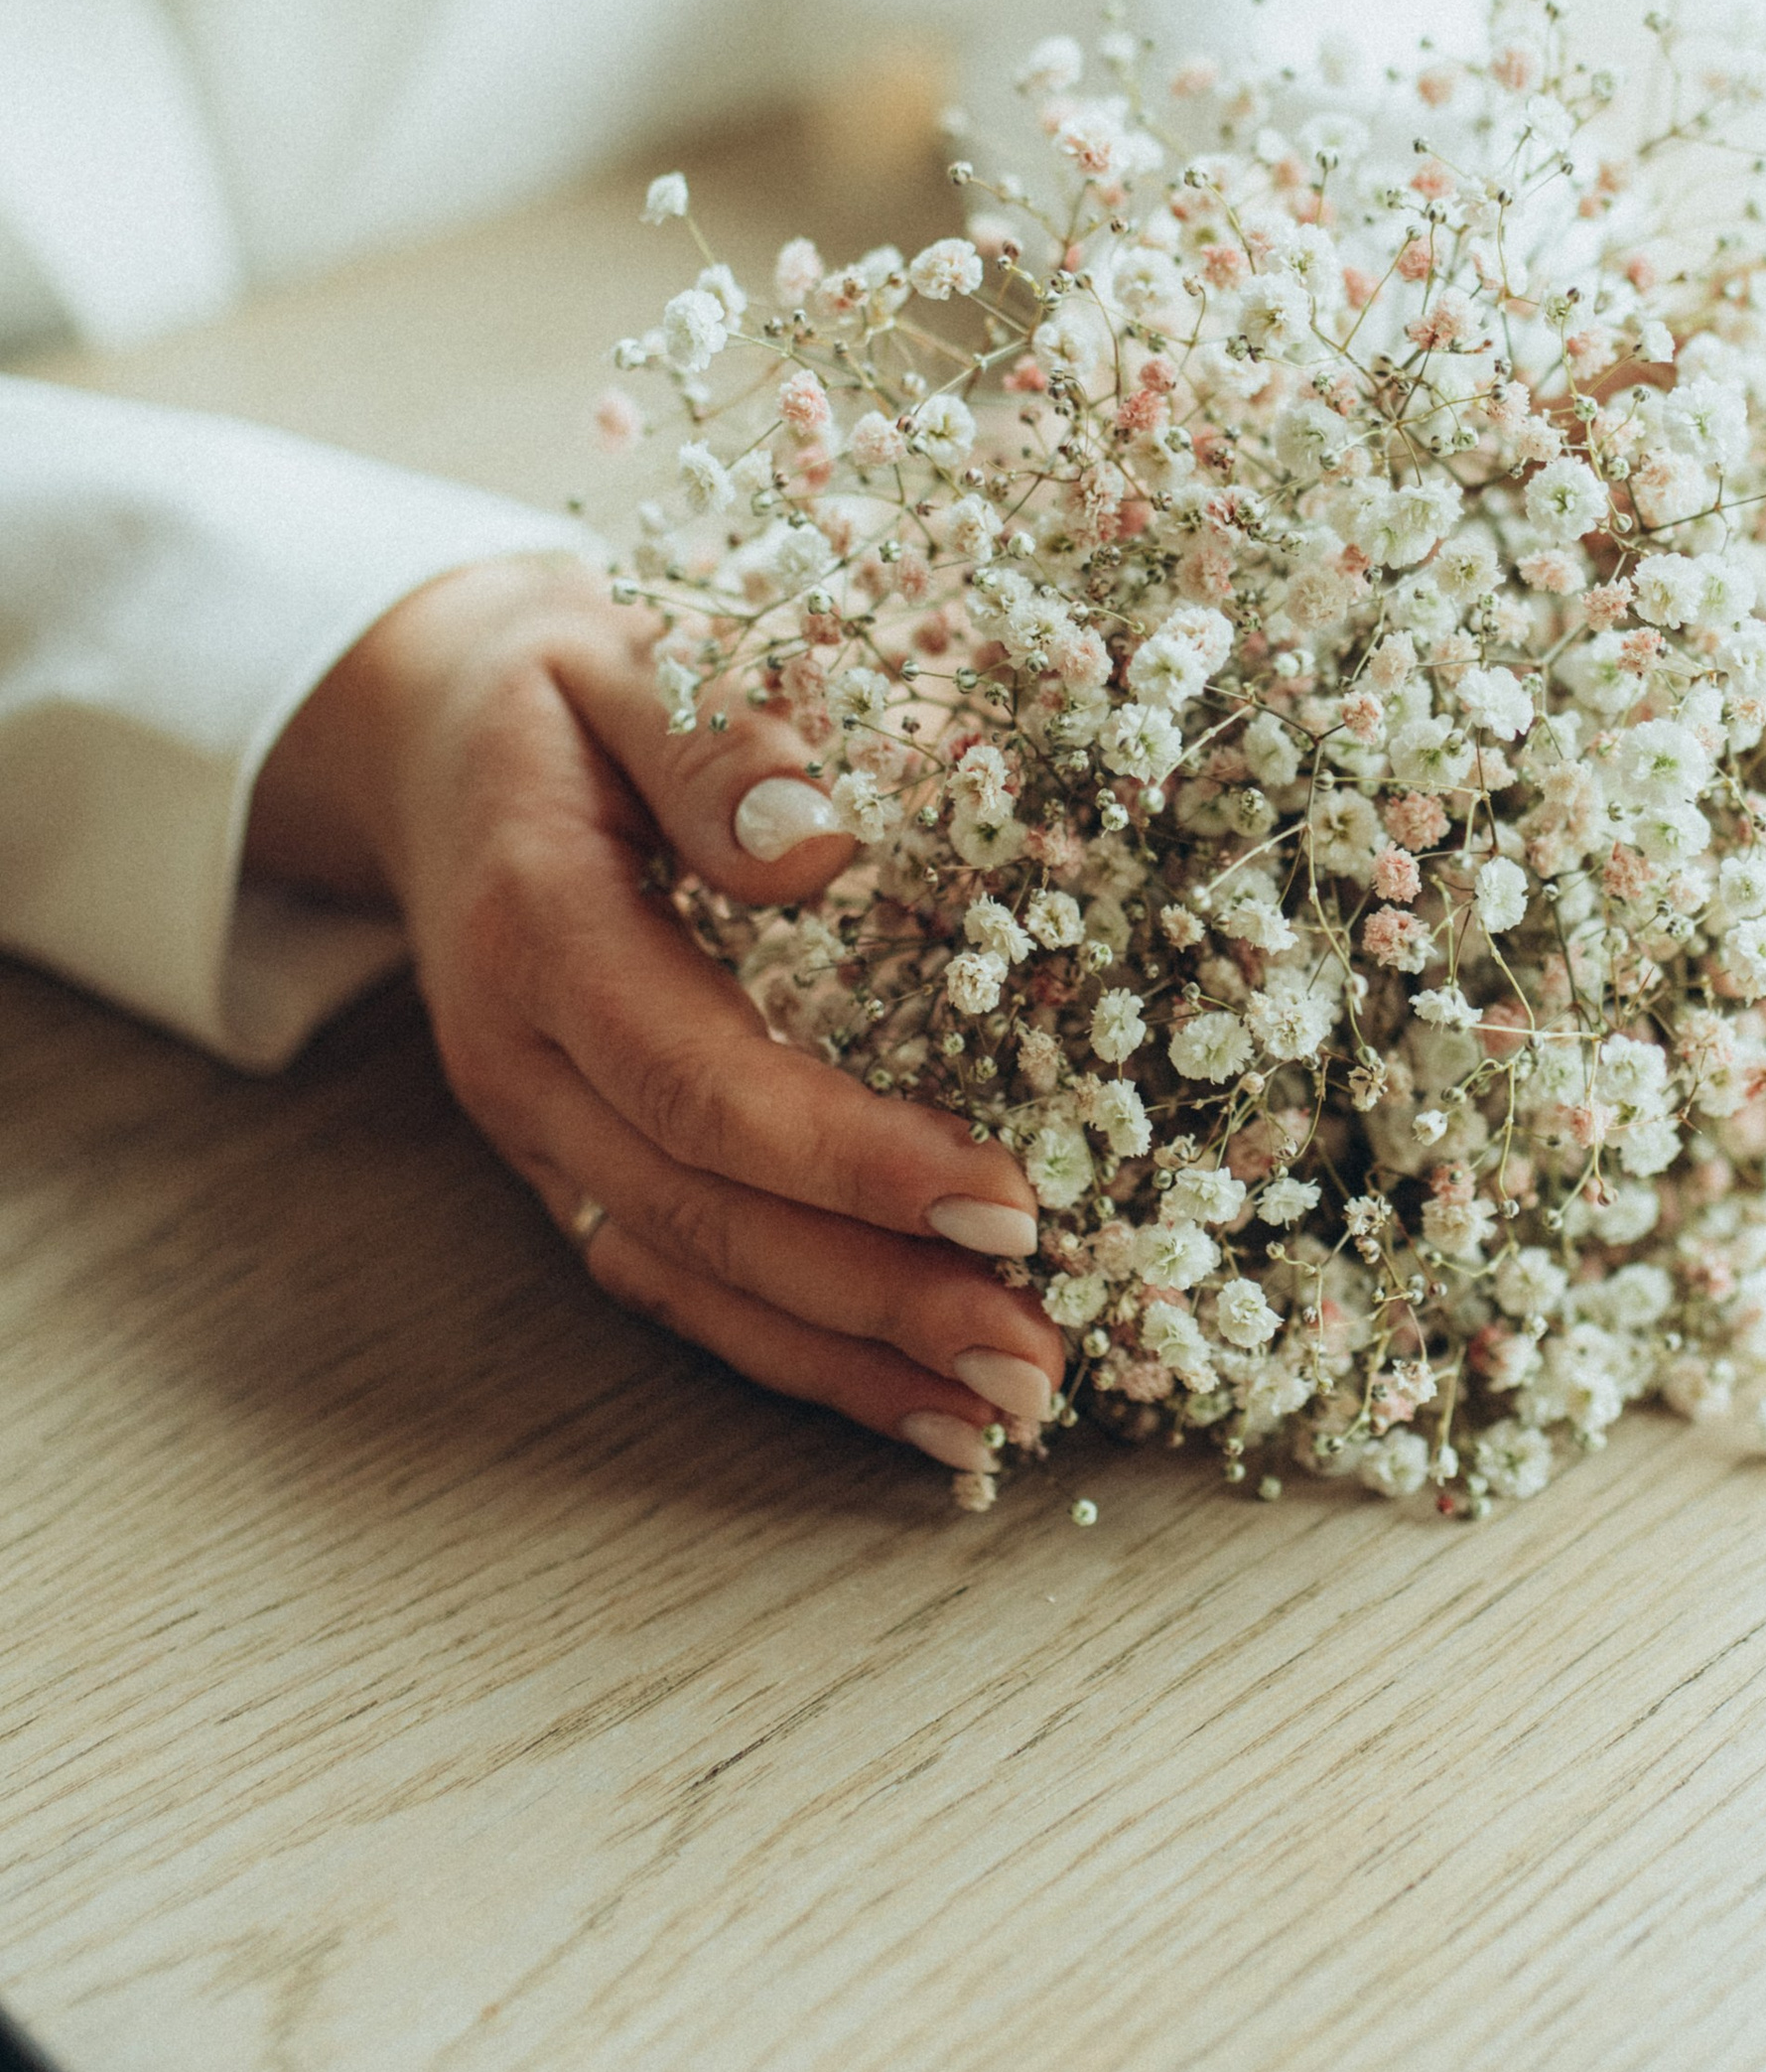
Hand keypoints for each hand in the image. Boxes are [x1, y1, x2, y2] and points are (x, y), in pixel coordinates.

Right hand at [247, 556, 1062, 1478]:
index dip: (848, 1157)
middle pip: (700, 1213)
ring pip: (686, 1277)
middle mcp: (520, 1059)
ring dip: (844, 1360)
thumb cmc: (555, 687)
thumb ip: (708, 739)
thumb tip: (820, 842)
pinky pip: (675, 1278)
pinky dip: (790, 1353)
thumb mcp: (619, 654)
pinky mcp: (568, 1162)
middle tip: (1037, 1360)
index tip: (1004, 1204)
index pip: (699, 1081)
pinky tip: (908, 1402)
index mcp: (535, 930)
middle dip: (875, 1300)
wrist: (423, 734)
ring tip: (1000, 1418)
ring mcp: (536, 1129)